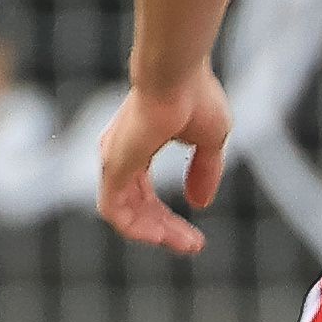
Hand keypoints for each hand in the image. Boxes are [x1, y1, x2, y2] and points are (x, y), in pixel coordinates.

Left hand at [99, 67, 230, 256]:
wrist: (176, 75)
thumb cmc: (194, 96)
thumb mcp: (210, 141)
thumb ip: (204, 171)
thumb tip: (200, 203)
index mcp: (137, 149)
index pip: (144, 195)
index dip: (168, 220)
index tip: (196, 240)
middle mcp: (119, 156)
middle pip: (136, 207)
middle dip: (164, 231)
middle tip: (194, 246)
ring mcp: (113, 161)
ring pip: (124, 213)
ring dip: (153, 233)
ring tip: (184, 245)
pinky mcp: (112, 165)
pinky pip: (114, 211)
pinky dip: (136, 228)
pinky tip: (161, 237)